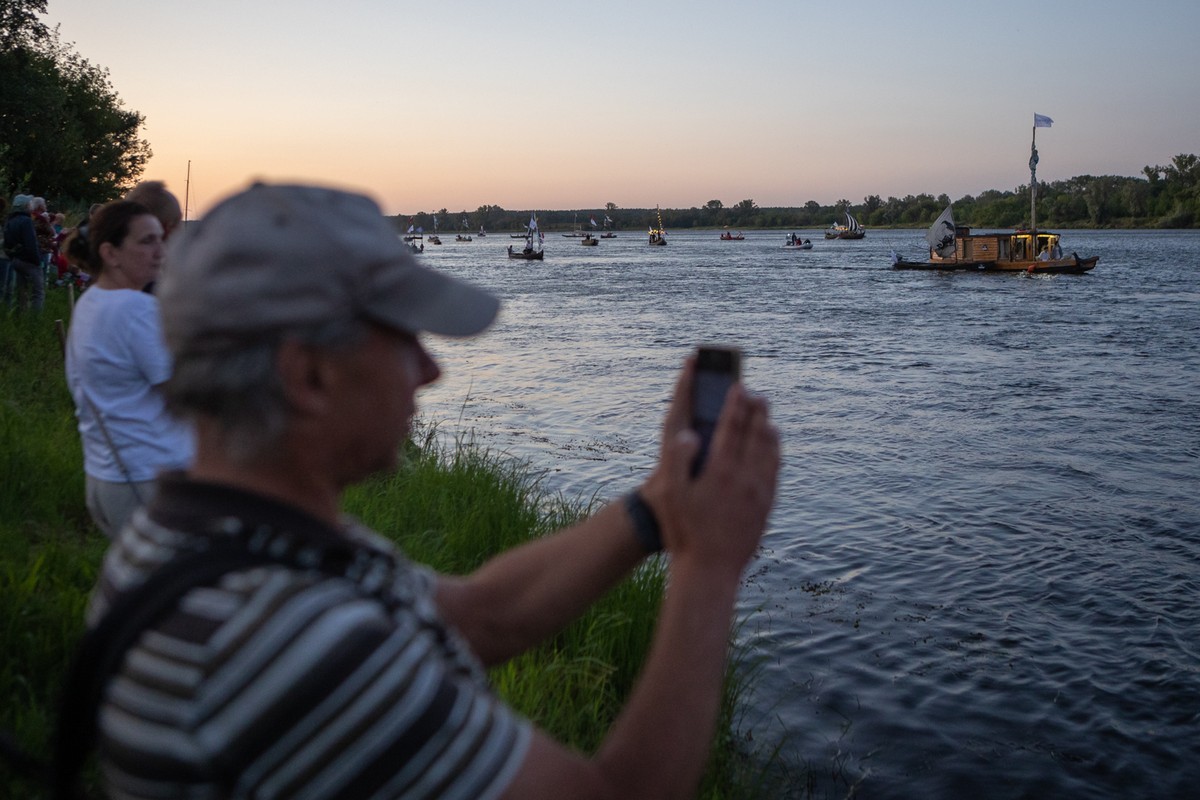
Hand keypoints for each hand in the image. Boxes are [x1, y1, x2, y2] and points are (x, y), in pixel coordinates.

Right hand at [640, 356, 779, 574]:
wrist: (710, 570)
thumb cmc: (685, 532)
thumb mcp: (671, 495)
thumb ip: (676, 460)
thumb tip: (689, 434)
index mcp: (721, 470)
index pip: (731, 427)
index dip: (735, 404)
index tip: (738, 387)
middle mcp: (745, 477)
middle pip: (755, 434)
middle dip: (756, 411)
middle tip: (756, 393)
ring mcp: (759, 492)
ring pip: (770, 452)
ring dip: (768, 429)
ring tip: (766, 416)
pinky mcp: (766, 507)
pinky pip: (775, 472)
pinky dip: (775, 454)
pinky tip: (772, 451)